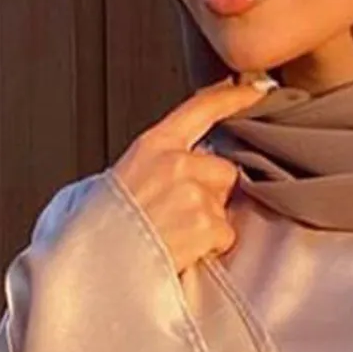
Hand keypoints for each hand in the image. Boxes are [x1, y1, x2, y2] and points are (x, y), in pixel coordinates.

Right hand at [110, 78, 268, 274]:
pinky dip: (210, 245)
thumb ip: (163, 164)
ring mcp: (193, 193)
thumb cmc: (105, 225)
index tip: (257, 88)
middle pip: (224, 169)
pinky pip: (225, 234)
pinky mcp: (206, 224)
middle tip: (182, 212)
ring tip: (176, 233)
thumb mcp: (126, 176)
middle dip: (214, 191)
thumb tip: (198, 164)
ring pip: (225, 204)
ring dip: (210, 221)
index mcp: (152, 145)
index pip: (200, 108)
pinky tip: (183, 248)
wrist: (95, 263)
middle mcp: (175, 163)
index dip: (233, 97)